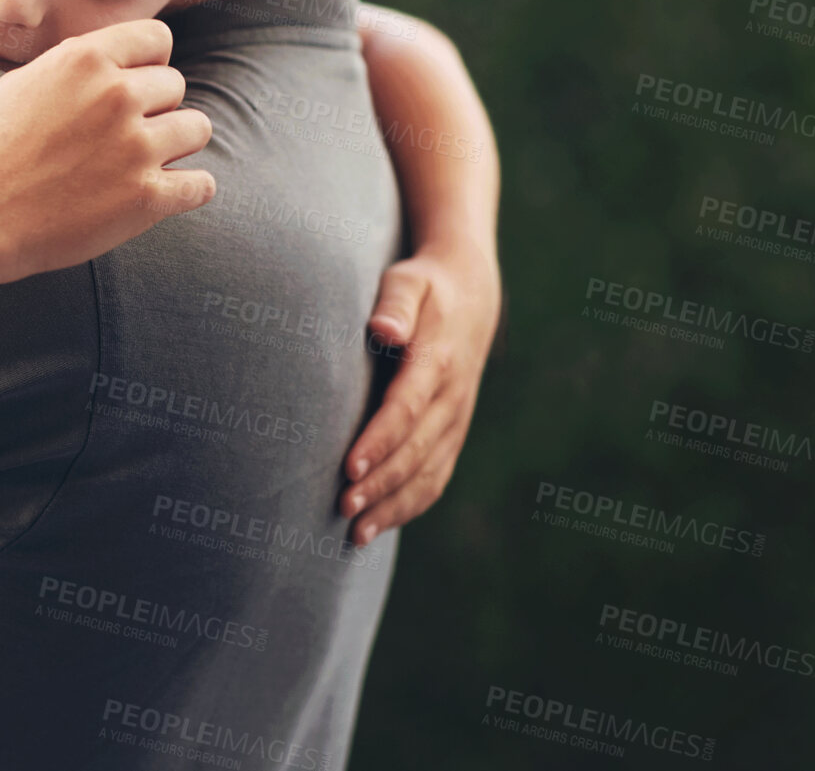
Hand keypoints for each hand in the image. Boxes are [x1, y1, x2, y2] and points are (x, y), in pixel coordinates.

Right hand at [0, 19, 213, 281]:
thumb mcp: (28, 81)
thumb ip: (78, 64)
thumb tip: (118, 56)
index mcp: (87, 59)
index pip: (158, 38)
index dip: (151, 63)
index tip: (138, 87)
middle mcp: (117, 95)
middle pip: (176, 86)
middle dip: (156, 109)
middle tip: (124, 137)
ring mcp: (136, 147)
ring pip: (197, 129)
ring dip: (176, 145)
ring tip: (143, 163)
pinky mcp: (147, 197)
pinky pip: (202, 184)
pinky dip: (188, 190)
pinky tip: (164, 193)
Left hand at [340, 243, 501, 543]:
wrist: (471, 296)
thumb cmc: (424, 287)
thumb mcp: (408, 281)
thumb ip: (395, 305)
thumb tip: (382, 328)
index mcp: (436, 361)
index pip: (406, 409)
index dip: (379, 441)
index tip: (349, 466)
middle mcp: (451, 398)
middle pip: (415, 450)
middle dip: (380, 484)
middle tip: (343, 508)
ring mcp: (456, 420)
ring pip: (428, 473)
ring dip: (393, 506)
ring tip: (355, 533)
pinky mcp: (453, 434)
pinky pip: (436, 477)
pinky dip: (410, 506)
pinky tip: (379, 526)